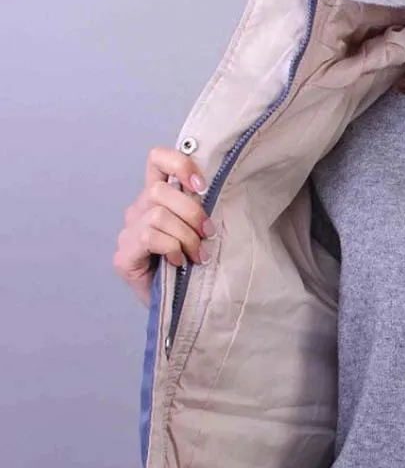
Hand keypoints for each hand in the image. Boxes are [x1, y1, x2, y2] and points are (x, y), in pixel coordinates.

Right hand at [112, 147, 216, 307]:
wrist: (179, 308)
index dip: (179, 163)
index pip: (157, 159)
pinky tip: (179, 262)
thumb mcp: (203, 233)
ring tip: (198, 256)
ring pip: (158, 215)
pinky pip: (149, 238)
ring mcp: (128, 232)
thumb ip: (202, 212)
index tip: (202, 186)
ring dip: (186, 237)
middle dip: (192, 213)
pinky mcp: (124, 256)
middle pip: (160, 190)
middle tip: (208, 235)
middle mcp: (139, 210)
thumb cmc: (194, 268)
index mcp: (158, 199)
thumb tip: (218, 195)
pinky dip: (171, 249)